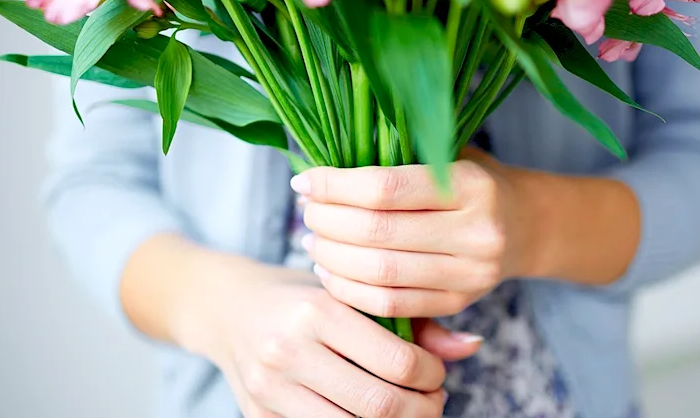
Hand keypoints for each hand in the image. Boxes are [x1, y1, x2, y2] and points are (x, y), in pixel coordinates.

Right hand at [174, 257, 480, 417]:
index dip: (432, 376)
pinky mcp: (257, 416)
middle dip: (421, 410)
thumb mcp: (352, 293)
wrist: (227, 307)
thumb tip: (472, 346)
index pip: (398, 362)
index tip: (436, 373)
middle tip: (432, 400)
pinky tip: (367, 417)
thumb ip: (413, 319)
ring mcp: (269, 388)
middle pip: (380, 406)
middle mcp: (289, 350)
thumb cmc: (302, 296)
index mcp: (318, 310)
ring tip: (406, 411)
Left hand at [293, 148, 535, 318]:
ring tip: (313, 241)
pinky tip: (331, 273)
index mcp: (472, 184)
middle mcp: (477, 231)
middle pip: (377, 233)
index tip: (304, 180)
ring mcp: (471, 274)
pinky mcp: (459, 303)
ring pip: (380, 273)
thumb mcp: (447, 154)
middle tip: (306, 211)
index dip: (335, 186)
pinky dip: (350, 290)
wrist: (525, 225)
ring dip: (332, 259)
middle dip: (328, 222)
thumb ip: (396, 158)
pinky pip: (391, 305)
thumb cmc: (471, 180)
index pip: (385, 188)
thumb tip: (319, 171)